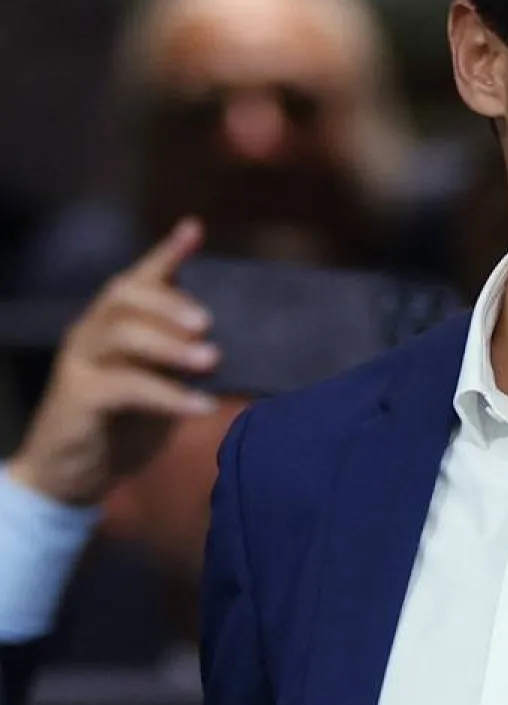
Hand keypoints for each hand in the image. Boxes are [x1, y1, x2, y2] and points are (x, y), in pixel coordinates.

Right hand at [8, 219, 219, 506]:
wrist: (72, 474)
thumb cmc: (125, 422)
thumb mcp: (159, 380)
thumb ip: (184, 353)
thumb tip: (238, 336)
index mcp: (113, 321)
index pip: (138, 277)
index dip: (164, 253)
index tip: (193, 230)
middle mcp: (92, 332)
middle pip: (124, 295)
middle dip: (169, 302)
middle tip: (208, 323)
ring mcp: (81, 363)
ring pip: (121, 335)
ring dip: (171, 345)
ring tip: (211, 360)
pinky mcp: (78, 399)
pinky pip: (124, 388)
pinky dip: (168, 395)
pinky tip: (202, 406)